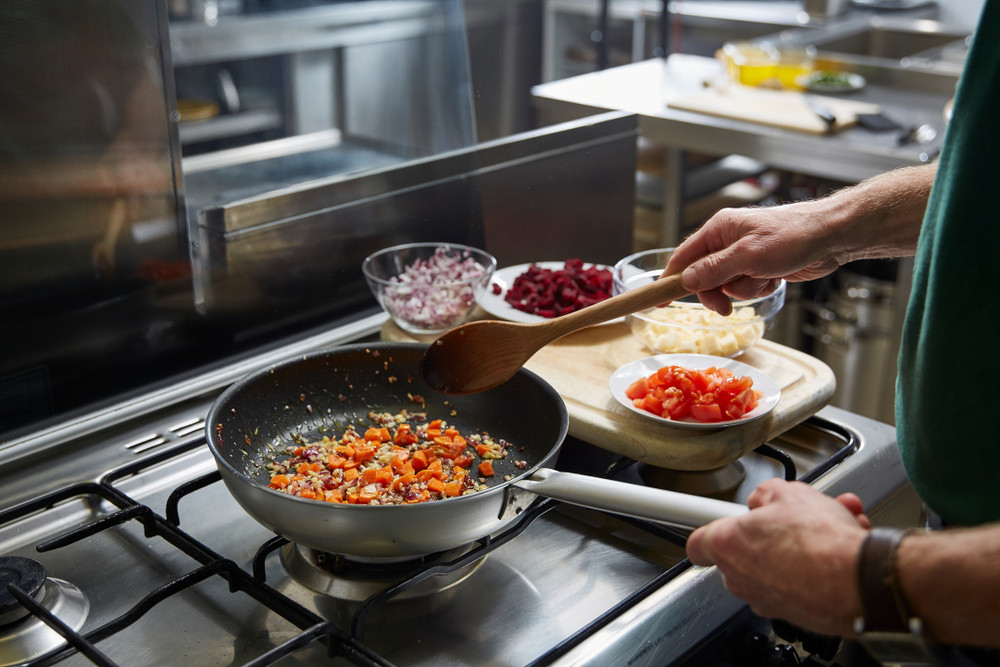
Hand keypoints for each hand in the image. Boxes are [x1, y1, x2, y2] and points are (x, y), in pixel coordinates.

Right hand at [665, 202, 842, 314]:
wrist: (831, 236)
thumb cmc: (792, 236)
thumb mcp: (748, 255)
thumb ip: (714, 270)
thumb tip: (685, 281)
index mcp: (719, 229)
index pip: (683, 257)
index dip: (669, 279)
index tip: (658, 300)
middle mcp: (727, 241)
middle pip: (703, 276)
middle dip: (716, 293)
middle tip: (724, 308)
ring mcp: (744, 255)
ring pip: (727, 285)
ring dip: (743, 290)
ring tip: (763, 278)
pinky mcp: (759, 266)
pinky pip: (746, 286)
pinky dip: (758, 288)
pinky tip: (773, 278)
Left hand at [685, 479, 867, 635]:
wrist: (859, 581)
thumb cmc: (821, 542)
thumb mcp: (788, 493)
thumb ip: (766, 494)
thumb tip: (766, 498)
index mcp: (728, 545)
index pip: (699, 542)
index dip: (711, 527)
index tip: (719, 522)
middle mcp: (742, 578)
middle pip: (746, 550)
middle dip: (771, 531)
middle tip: (793, 516)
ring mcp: (767, 599)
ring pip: (778, 564)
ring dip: (801, 545)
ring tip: (830, 526)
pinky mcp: (794, 614)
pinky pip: (800, 582)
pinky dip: (818, 566)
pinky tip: (840, 547)